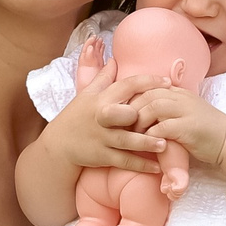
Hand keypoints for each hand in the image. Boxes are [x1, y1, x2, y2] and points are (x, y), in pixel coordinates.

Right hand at [43, 37, 167, 174]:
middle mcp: (101, 117)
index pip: (125, 85)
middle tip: (167, 113)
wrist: (58, 146)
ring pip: (125, 140)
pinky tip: (157, 167)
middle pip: (121, 113)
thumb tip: (115, 59)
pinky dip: (140, 165)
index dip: (147, 82)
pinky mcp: (102, 156)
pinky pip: (123, 161)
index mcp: (100, 99)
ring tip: (165, 144)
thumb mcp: (86, 94)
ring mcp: (101, 138)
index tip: (168, 82)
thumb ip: (103, 77)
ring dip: (145, 143)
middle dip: (141, 114)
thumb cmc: (76, 117)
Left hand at [130, 84, 225, 168]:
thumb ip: (169, 109)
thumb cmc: (205, 132)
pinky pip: (162, 127)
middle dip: (132, 108)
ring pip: (153, 106)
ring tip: (134, 134)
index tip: (123, 111)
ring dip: (139, 121)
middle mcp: (182, 98)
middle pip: (148, 93)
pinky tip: (147, 143)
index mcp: (180, 93)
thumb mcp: (186, 113)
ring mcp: (186, 111)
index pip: (150, 85)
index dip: (133, 96)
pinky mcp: (189, 127)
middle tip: (123, 124)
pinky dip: (151, 135)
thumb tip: (143, 112)